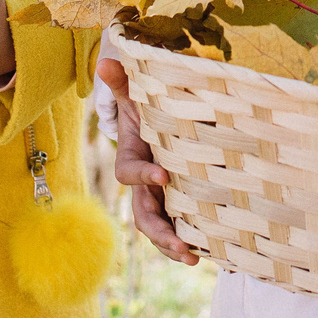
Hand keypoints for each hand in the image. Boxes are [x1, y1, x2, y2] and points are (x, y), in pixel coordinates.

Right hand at [97, 56, 196, 264]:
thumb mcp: (135, 98)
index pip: (129, 173)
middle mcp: (144, 187)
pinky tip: (211, 255)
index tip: (163, 176)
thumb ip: (123, 83)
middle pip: (144, 215)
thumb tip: (107, 60)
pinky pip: (179, 229)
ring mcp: (160, 199)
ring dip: (173, 245)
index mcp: (132, 159)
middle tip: (180, 244)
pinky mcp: (177, 206)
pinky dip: (191, 243)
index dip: (143, 176)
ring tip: (193, 258)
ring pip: (160, 230)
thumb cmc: (146, 112)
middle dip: (160, 232)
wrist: (156, 128)